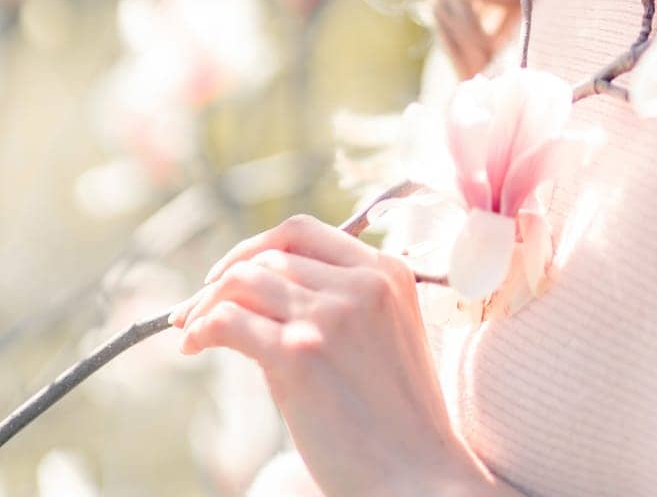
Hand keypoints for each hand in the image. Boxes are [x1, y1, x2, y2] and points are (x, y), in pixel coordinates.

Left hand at [168, 212, 492, 496]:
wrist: (417, 477)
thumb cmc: (398, 422)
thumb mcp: (385, 336)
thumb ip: (340, 305)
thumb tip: (263, 301)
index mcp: (387, 271)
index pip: (303, 233)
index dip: (256, 248)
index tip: (229, 273)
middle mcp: (360, 282)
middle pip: (269, 256)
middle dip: (223, 278)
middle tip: (195, 309)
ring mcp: (330, 315)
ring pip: (244, 280)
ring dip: (206, 303)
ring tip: (190, 332)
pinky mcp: (300, 353)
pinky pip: (230, 321)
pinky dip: (202, 328)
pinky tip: (194, 346)